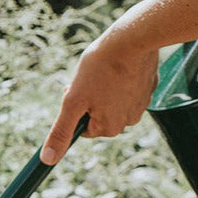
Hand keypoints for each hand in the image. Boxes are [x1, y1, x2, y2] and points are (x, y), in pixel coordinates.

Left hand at [40, 36, 159, 164]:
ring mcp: (142, 102)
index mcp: (111, 128)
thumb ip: (61, 131)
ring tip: (104, 70)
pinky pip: (126, 85)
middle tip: (90, 77)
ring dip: (102, 86)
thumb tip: (48, 159)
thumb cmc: (100, 69)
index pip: (82, 126)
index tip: (77, 89)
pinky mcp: (149, 85)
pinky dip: (119, 76)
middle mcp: (130, 120)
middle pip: (97, 112)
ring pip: (111, 98)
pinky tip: (119, 64)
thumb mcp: (73, 102)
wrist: (133, 38)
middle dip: (89, 97)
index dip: (75, 107)